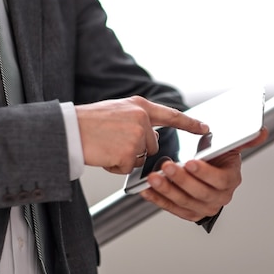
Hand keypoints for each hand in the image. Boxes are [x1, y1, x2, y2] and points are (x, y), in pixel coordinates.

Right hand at [75, 96, 208, 173]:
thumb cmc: (87, 122)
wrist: (67, 130)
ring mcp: (137, 136)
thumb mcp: (116, 111)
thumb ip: (136, 119)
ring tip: (106, 146)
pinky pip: (128, 167)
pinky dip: (115, 166)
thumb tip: (152, 135)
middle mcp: (142, 119)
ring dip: (124, 158)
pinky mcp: (130, 153)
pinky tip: (103, 154)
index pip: (171, 115)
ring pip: (140, 157)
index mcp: (139, 106)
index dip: (189, 123)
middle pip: (152, 144)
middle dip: (135, 149)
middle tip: (112, 141)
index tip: (205, 128)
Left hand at [140, 127, 268, 221]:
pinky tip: (147, 190)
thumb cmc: (218, 158)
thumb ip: (245, 138)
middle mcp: (219, 198)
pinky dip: (159, 200)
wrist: (209, 172)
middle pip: (199, 192)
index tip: (190, 161)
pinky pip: (172, 208)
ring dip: (167, 190)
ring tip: (153, 177)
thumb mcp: (231, 146)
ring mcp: (203, 208)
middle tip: (166, 166)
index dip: (204, 172)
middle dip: (181, 179)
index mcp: (230, 181)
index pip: (218, 180)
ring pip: (184, 202)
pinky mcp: (188, 213)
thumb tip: (262, 130)